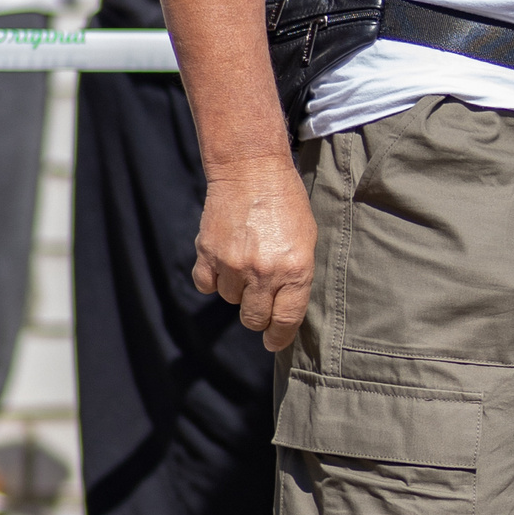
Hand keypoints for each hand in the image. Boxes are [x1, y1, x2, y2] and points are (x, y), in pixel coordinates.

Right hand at [192, 154, 315, 351]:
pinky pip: (206, 284)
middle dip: (258, 317)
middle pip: (254, 317)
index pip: (285, 319)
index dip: (279, 337)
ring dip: (237, 291)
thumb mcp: (307, 240)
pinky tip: (223, 264)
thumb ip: (297, 274)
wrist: (252, 170)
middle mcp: (263, 272)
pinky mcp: (207, 253)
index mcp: (295, 270)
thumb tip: (286, 306)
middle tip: (260, 308)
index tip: (274, 344)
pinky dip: (213, 279)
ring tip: (246, 265)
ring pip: (230, 299)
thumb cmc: (288, 203)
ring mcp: (232, 264)